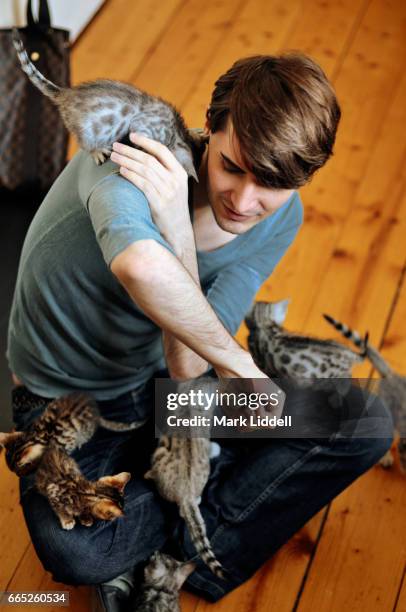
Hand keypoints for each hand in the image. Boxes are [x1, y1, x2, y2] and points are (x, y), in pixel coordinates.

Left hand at [110, 133, 192, 249]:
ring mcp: (168, 192)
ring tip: (114, 156)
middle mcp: (175, 181)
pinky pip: (142, 184)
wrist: (178, 230)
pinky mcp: (159, 203)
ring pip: (144, 170)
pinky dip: (131, 175)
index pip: (162, 151)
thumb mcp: (175, 186)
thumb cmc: (172, 207)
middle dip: (130, 151)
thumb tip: (144, 155)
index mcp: (180, 173)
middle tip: (115, 146)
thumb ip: (164, 172)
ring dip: (126, 161)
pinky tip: (121, 170)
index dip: (146, 142)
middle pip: (149, 159)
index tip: (132, 135)